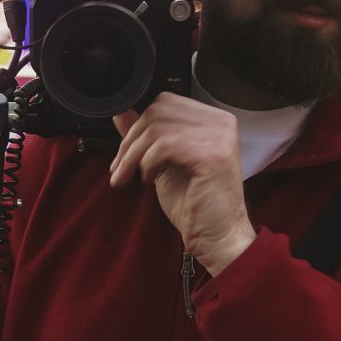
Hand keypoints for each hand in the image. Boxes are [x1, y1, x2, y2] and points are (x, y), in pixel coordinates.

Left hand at [108, 95, 255, 273]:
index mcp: (213, 120)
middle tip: (120, 169)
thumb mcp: (162, 164)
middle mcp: (220, 122)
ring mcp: (219, 136)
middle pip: (158, 111)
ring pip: (157, 128)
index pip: (165, 102)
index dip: (138, 125)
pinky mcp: (212, 154)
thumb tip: (122, 113)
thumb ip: (147, 137)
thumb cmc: (195, 206)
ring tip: (130, 177)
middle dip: (131, 141)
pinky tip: (149, 180)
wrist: (217, 238)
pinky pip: (165, 144)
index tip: (124, 154)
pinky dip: (148, 162)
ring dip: (134, 155)